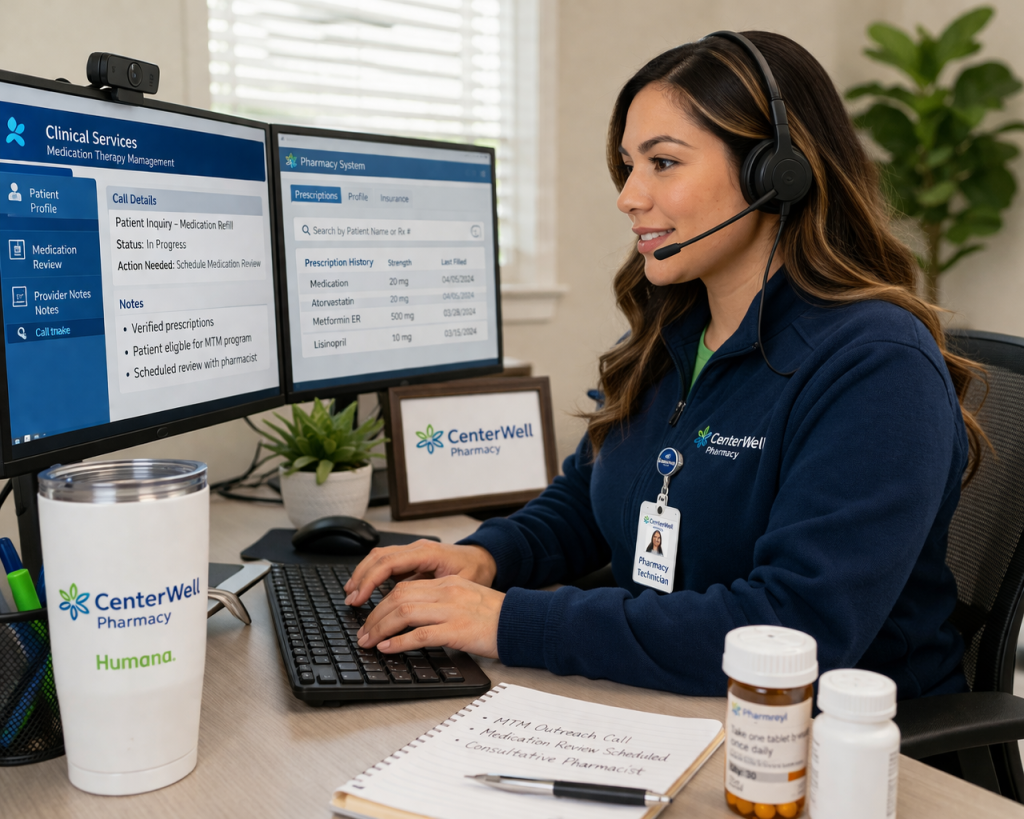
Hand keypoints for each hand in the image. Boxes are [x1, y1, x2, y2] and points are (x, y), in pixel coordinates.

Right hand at [343, 540, 496, 605]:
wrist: (485, 558)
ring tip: (351, 594)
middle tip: (350, 600)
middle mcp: (417, 548)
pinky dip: (372, 573)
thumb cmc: (476, 571)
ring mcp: (414, 551)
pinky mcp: (412, 558)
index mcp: (428, 553)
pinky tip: (365, 588)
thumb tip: (409, 608)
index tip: (359, 597)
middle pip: (379, 558)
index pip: (389, 562)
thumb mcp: (460, 584)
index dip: (370, 580)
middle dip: (361, 578)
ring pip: (379, 557)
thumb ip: (434, 592)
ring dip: (363, 575)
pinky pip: (386, 562)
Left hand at [356, 575, 503, 657]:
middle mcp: (447, 592)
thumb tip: (412, 621)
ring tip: (369, 642)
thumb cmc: (497, 617)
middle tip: (363, 634)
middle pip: (398, 597)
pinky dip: (400, 641)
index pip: (404, 587)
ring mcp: (452, 610)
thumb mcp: (466, 600)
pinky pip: (421, 634)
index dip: (381, 603)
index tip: (370, 619)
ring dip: (380, 628)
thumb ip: (441, 604)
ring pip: (404, 612)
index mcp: (448, 583)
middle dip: (374, 616)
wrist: (522, 622)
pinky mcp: (458, 629)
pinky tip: (389, 648)